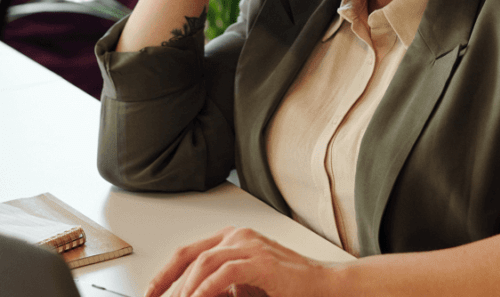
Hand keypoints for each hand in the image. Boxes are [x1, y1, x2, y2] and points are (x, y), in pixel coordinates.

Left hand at [145, 226, 333, 296]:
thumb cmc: (285, 285)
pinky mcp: (261, 261)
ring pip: (204, 262)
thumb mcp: (242, 287)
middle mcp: (239, 236)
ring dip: (186, 289)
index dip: (164, 274)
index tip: (150, 293)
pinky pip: (225, 273)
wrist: (321, 284)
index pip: (188, 252)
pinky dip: (206, 289)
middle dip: (169, 285)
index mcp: (232, 239)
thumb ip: (218, 288)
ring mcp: (250, 245)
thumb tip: (190, 296)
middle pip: (191, 257)